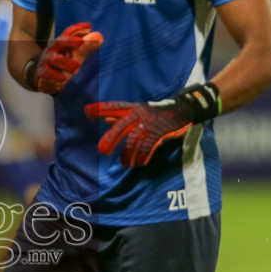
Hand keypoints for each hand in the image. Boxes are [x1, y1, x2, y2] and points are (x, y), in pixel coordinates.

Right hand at [30, 23, 102, 94]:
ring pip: (53, 58)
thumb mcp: (75, 55)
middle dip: (70, 41)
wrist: (39, 75)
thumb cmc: (61, 63)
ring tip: (76, 67)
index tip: (89, 26)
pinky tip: (62, 80)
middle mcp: (52, 50)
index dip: (78, 29)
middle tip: (82, 42)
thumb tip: (100, 36)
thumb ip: (87, 47)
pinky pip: (45, 73)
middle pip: (59, 42)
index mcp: (61, 44)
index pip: (69, 33)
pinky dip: (53, 76)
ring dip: (64, 62)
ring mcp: (45, 61)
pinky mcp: (40, 73)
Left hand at [85, 83, 219, 166]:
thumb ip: (122, 116)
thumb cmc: (157, 112)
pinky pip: (148, 147)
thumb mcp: (139, 111)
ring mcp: (150, 123)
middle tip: (102, 150)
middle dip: (111, 138)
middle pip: (122, 126)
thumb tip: (105, 120)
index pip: (115, 107)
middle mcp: (140, 114)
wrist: (184, 108)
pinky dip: (143, 157)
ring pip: (134, 140)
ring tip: (125, 164)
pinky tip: (140, 164)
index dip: (101, 109)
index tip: (87, 111)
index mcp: (133, 108)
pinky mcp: (160, 132)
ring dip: (128, 154)